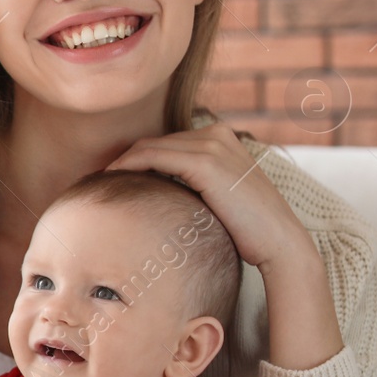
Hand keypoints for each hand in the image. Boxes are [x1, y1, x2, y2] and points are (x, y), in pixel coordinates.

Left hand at [102, 121, 312, 273]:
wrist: (279, 242)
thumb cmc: (246, 229)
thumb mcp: (217, 198)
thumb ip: (192, 186)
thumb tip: (155, 191)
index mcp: (220, 137)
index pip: (165, 143)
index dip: (135, 159)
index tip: (111, 178)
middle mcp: (216, 134)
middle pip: (153, 143)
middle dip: (124, 160)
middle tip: (97, 180)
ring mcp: (212, 145)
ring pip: (148, 148)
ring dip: (121, 164)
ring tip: (100, 184)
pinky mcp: (205, 162)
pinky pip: (152, 157)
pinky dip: (128, 166)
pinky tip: (111, 181)